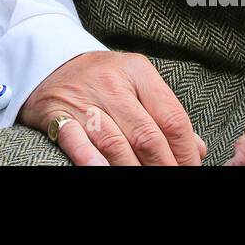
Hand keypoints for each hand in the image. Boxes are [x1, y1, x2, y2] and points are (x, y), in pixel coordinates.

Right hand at [17, 51, 206, 165]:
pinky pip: (75, 139)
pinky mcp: (57, 114)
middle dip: (164, 168)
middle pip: (148, 136)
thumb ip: (165, 112)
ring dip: (133, 170)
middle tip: (172, 182)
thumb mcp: (136, 82)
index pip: (172, 118)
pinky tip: (101, 170)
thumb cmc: (101, 78)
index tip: (192, 170)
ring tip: (145, 183)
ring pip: (116, 143)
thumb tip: (198, 149)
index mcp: (137, 71)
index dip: (186, 153)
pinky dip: (90, 159)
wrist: (46, 60)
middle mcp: (112, 83)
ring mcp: (83, 99)